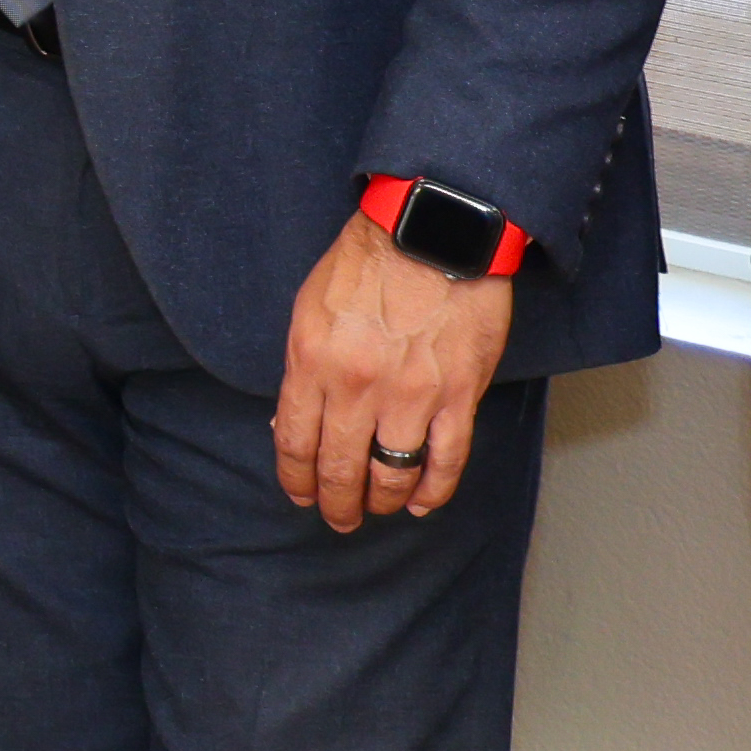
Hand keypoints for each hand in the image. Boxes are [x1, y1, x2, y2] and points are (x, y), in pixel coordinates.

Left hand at [271, 215, 510, 526]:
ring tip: (376, 508)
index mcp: (313, 362)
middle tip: (338, 517)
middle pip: (341, 468)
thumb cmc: (367, 263)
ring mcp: (411, 395)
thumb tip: (292, 421)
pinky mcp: (458, 395)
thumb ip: (301, 369)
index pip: (296, 442)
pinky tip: (420, 502)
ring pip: (392, 473)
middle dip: (336, 502)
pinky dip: (432, 490)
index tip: (300, 494)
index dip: (296, 479)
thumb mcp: (309, 310)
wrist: (432, 234)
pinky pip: (445, 460)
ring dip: (381, 500)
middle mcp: (358, 386)